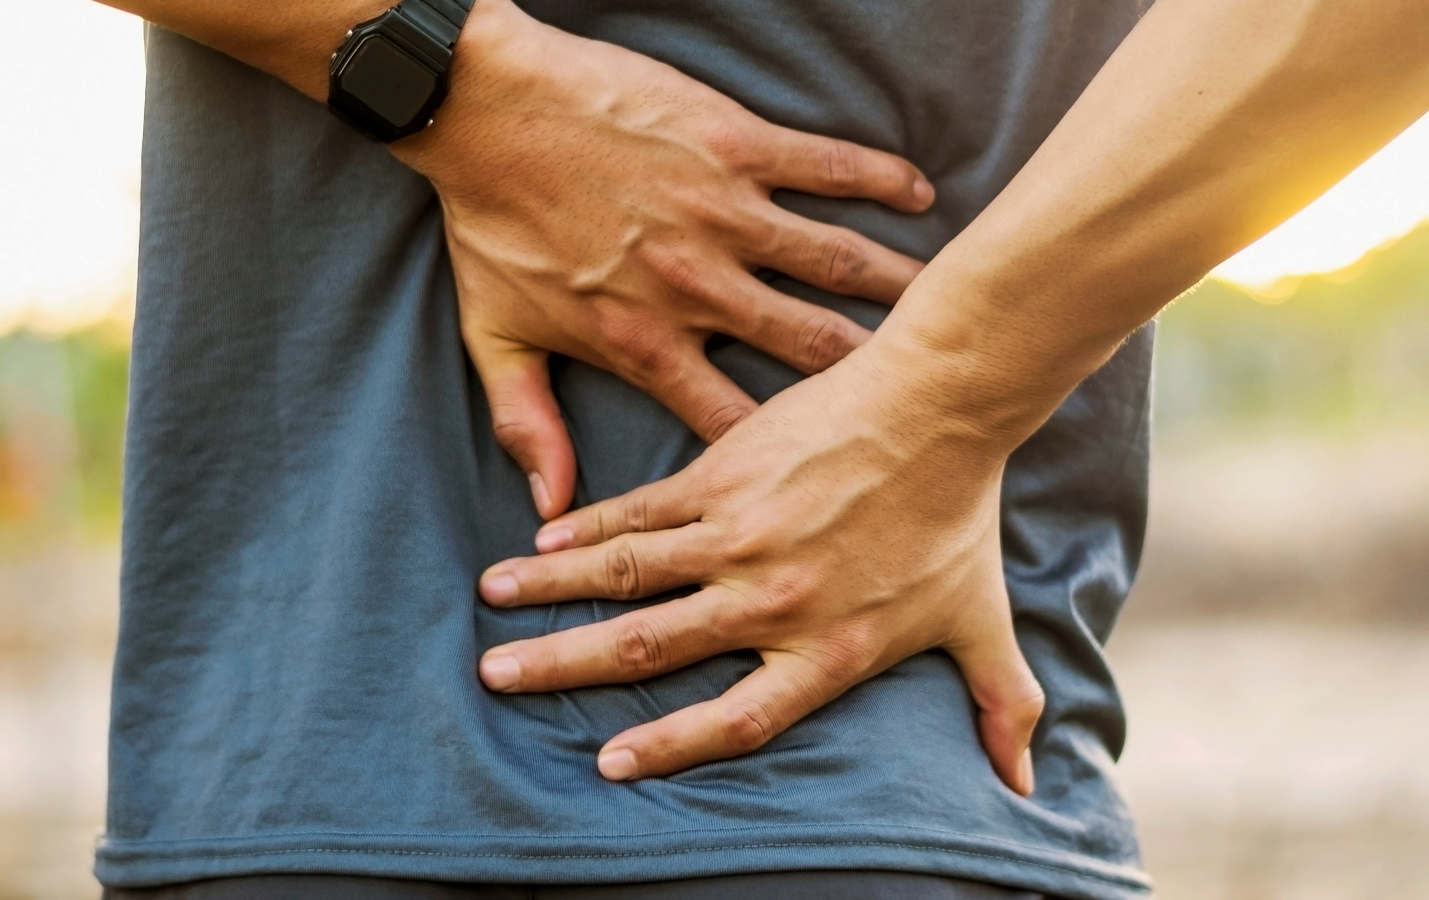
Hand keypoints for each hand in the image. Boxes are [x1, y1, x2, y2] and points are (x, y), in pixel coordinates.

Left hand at [390, 0, 936, 517]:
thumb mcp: (495, 336)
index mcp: (645, 343)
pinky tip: (918, 196)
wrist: (483, 108)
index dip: (790, 459)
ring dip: (896, 284)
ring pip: (832, 260)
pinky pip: (824, 166)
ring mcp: (722, 213)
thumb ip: (527, 424)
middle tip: (931, 400)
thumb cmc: (489, 222)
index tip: (840, 479)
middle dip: (874, 377)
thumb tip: (551, 509)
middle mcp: (696, 287)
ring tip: (945, 307)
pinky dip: (878, 179)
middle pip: (809, 348)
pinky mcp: (734, 145)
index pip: (733, 423)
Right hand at [468, 342, 1043, 795]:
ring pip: (625, 573)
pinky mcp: (723, 472)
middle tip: (497, 680)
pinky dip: (585, 526)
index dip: (669, 747)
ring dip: (551, 591)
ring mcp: (740, 534)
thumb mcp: (980, 619)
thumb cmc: (961, 514)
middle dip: (565, 668)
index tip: (605, 764)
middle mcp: (771, 599)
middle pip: (649, 648)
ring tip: (492, 606)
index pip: (734, 718)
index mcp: (826, 648)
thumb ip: (998, 703)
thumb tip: (1024, 784)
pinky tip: (540, 538)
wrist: (941, 402)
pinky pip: (639, 511)